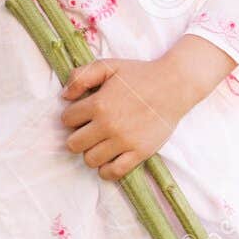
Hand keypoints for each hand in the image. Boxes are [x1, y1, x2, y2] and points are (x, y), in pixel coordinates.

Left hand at [59, 56, 192, 180]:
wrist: (174, 85)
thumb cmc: (140, 75)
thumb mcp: (109, 66)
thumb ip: (81, 76)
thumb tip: (64, 96)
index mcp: (98, 104)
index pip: (67, 120)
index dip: (72, 116)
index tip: (82, 114)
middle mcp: (108, 125)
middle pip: (73, 144)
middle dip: (78, 137)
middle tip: (89, 131)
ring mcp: (124, 141)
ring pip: (90, 160)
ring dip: (91, 152)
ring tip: (100, 143)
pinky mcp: (139, 152)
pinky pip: (113, 172)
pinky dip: (106, 170)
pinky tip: (109, 159)